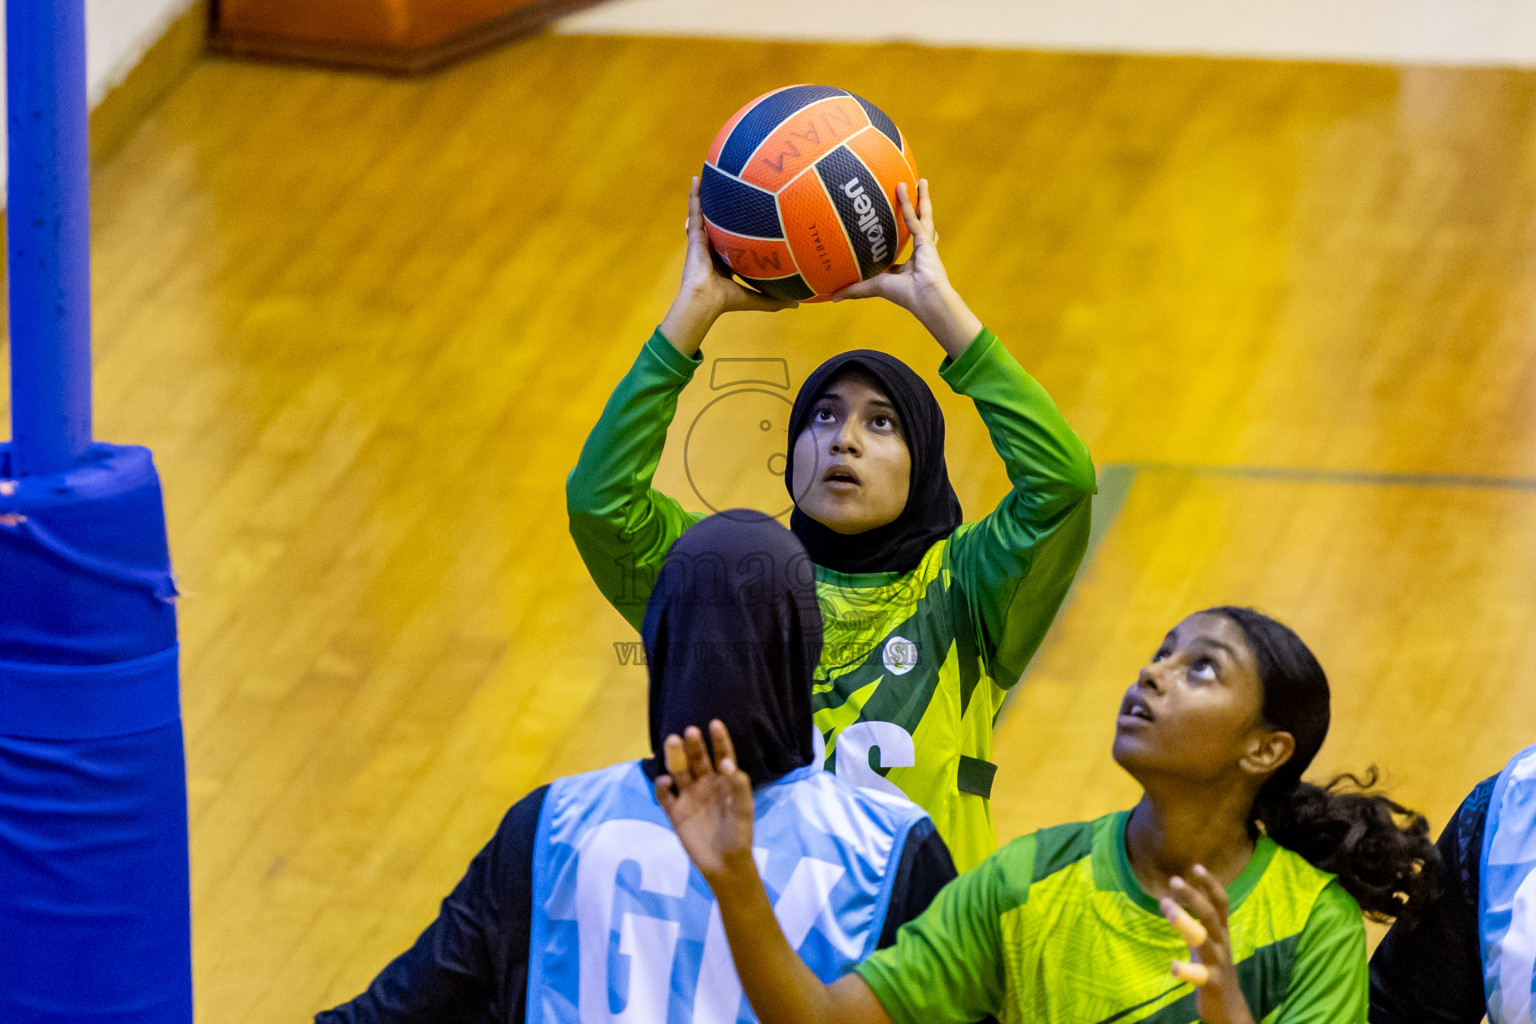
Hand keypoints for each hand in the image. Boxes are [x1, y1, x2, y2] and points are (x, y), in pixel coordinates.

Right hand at [655, 721, 756, 884]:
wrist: (725, 863)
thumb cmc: (739, 833)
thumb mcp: (744, 808)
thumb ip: (738, 784)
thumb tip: (726, 762)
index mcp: (724, 781)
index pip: (722, 755)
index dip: (719, 740)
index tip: (714, 723)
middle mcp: (705, 785)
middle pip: (697, 759)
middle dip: (693, 745)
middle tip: (690, 731)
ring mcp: (689, 797)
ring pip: (679, 771)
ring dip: (675, 756)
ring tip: (672, 741)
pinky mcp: (675, 812)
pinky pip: (665, 796)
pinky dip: (662, 786)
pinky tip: (664, 780)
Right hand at [659, 177, 797, 355]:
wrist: (705, 300)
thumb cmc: (726, 301)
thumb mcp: (756, 298)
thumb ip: (774, 299)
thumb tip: (796, 304)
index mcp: (725, 261)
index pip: (733, 242)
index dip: (740, 231)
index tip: (751, 220)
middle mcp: (713, 247)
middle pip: (719, 223)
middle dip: (723, 210)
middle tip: (732, 192)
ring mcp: (702, 240)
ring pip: (705, 212)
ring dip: (707, 196)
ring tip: (710, 176)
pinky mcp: (694, 235)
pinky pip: (694, 210)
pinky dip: (694, 194)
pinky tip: (696, 178)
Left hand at [828, 179, 982, 358]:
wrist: (925, 298)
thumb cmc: (905, 295)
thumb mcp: (875, 287)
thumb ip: (855, 289)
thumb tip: (832, 297)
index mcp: (910, 264)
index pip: (904, 247)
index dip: (899, 237)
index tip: (893, 228)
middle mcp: (919, 251)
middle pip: (918, 224)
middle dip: (917, 210)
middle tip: (913, 194)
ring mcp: (925, 244)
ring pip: (922, 215)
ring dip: (920, 197)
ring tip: (919, 180)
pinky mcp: (925, 239)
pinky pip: (913, 217)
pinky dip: (907, 202)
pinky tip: (902, 186)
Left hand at [1161, 866, 1254, 1023]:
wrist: (1229, 1007)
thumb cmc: (1214, 966)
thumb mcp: (1208, 938)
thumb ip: (1197, 916)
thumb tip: (1180, 889)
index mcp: (1220, 931)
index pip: (1220, 902)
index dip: (1211, 884)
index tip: (1196, 866)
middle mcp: (1221, 943)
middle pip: (1210, 915)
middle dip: (1194, 896)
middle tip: (1174, 881)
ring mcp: (1217, 963)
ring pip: (1203, 939)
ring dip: (1184, 922)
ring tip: (1165, 905)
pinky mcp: (1212, 983)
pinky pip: (1200, 976)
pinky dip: (1186, 970)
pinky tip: (1174, 966)